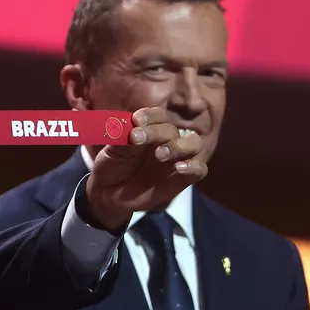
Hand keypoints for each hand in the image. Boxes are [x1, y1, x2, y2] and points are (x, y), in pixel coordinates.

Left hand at [86, 107, 206, 229]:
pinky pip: (199, 169)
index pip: (157, 116)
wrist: (110, 193)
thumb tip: (131, 130)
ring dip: (179, 146)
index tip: (136, 121)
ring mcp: (176, 158)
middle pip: (171, 129)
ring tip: (160, 155)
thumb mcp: (112, 152)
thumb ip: (123, 140)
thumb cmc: (112, 166)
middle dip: (156, 132)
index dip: (149, 116)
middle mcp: (166, 140)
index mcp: (150, 129)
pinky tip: (179, 168)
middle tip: (137, 139)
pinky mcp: (183, 177)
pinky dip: (193, 166)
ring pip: (193, 144)